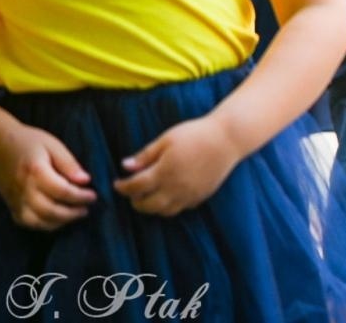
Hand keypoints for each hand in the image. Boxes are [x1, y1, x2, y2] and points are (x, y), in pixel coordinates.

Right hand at [0, 125, 96, 229]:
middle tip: (86, 209)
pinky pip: (26, 222)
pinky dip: (43, 225)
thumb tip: (85, 180)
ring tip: (74, 215)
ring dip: (59, 222)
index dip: (80, 196)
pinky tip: (57, 219)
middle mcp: (23, 188)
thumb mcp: (53, 145)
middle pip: (49, 210)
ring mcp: (15, 199)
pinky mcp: (10, 205)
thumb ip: (69, 163)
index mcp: (35, 171)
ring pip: (37, 221)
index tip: (93, 196)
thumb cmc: (29, 141)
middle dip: (71, 213)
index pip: (62, 191)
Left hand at [113, 116, 240, 216]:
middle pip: (147, 205)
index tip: (117, 183)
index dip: (122, 187)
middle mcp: (175, 188)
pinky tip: (169, 194)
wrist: (228, 139)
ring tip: (149, 196)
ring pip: (164, 211)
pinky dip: (170, 206)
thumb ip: (145, 155)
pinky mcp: (201, 196)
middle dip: (135, 201)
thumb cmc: (196, 134)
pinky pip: (181, 208)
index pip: (135, 187)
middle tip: (132, 192)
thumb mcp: (167, 139)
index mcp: (164, 172)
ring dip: (152, 207)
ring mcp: (189, 194)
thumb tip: (125, 166)